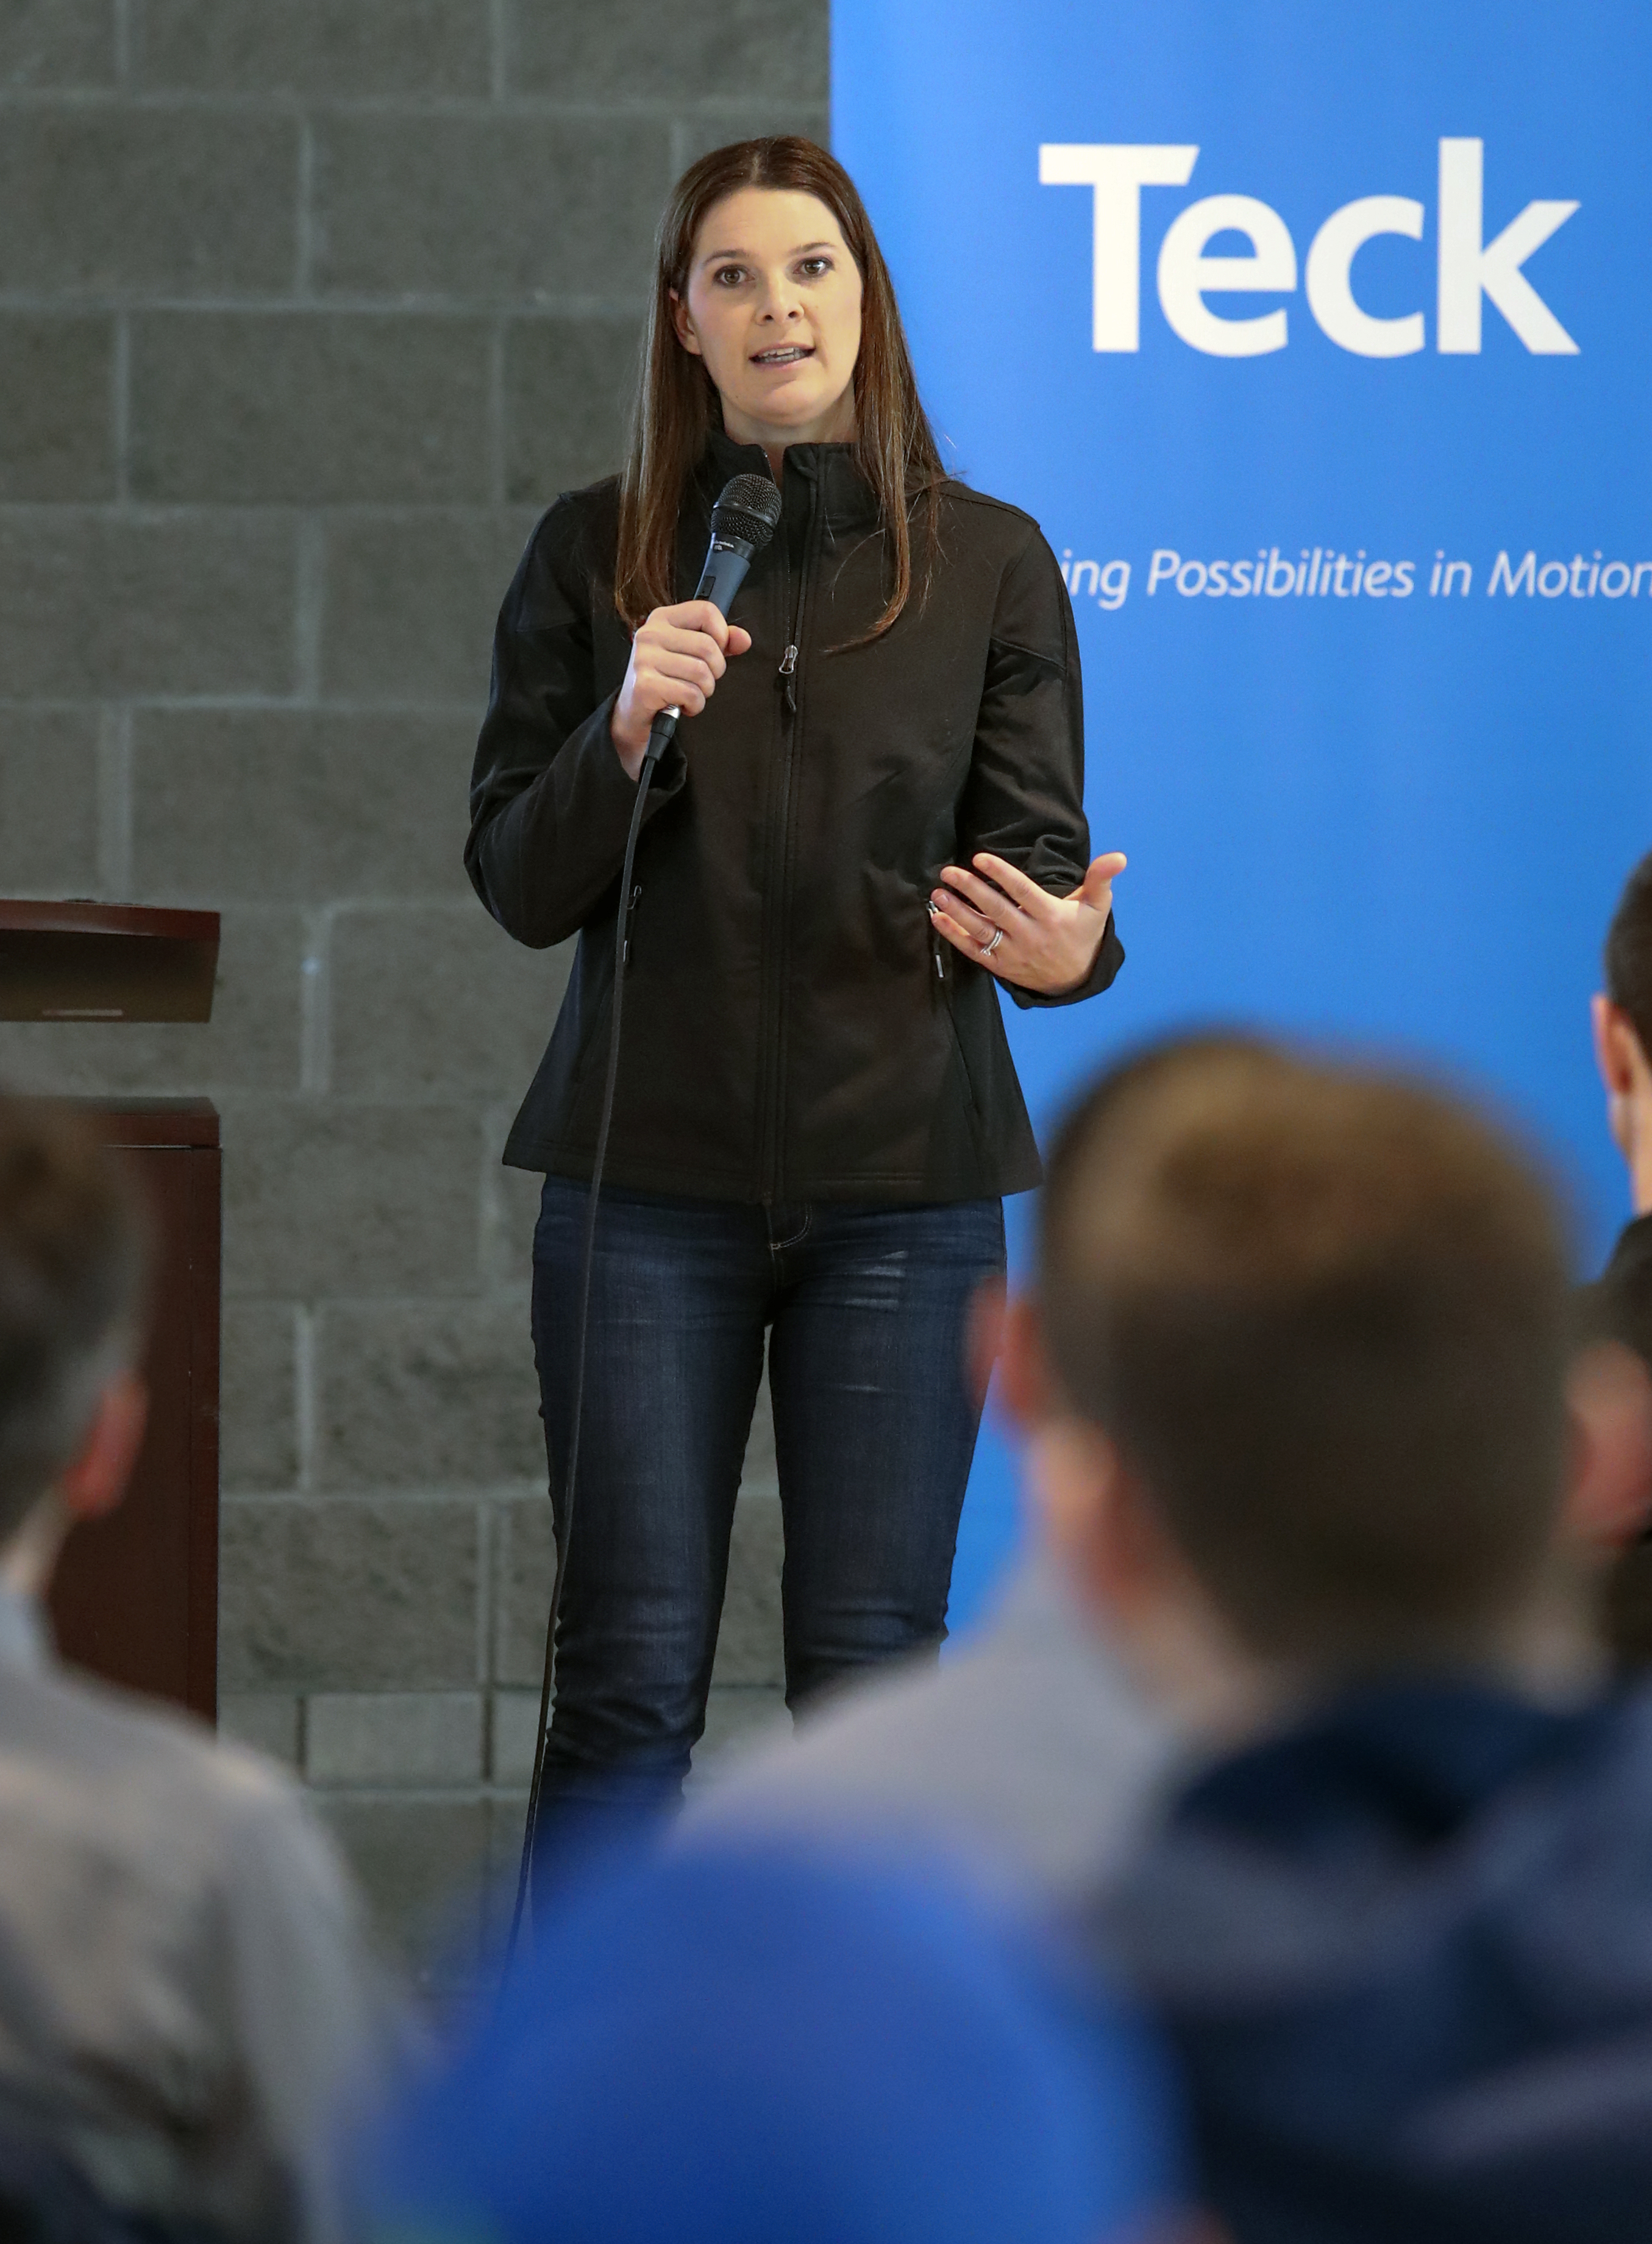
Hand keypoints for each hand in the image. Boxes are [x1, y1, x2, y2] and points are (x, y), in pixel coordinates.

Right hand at [611, 600, 752, 780]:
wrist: (633, 714)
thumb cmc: (664, 680)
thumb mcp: (690, 654)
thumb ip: (720, 643)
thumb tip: (743, 639)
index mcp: (662, 618)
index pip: (706, 611)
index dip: (722, 634)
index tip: (714, 652)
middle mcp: (650, 634)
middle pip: (708, 646)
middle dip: (714, 671)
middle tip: (699, 681)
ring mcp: (645, 659)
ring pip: (702, 673)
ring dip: (704, 691)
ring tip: (688, 693)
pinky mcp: (645, 685)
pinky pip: (690, 694)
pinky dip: (694, 705)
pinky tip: (681, 704)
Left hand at [930, 850, 1125, 994]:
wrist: (1075, 979)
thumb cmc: (1083, 934)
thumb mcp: (1096, 907)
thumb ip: (1101, 880)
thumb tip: (1118, 857)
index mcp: (1051, 917)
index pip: (1022, 893)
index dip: (1001, 875)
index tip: (979, 858)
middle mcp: (1030, 935)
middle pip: (996, 910)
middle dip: (970, 890)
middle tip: (948, 872)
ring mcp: (1013, 952)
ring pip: (981, 931)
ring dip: (957, 912)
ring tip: (938, 894)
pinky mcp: (1000, 965)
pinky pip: (974, 951)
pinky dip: (954, 936)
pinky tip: (938, 919)